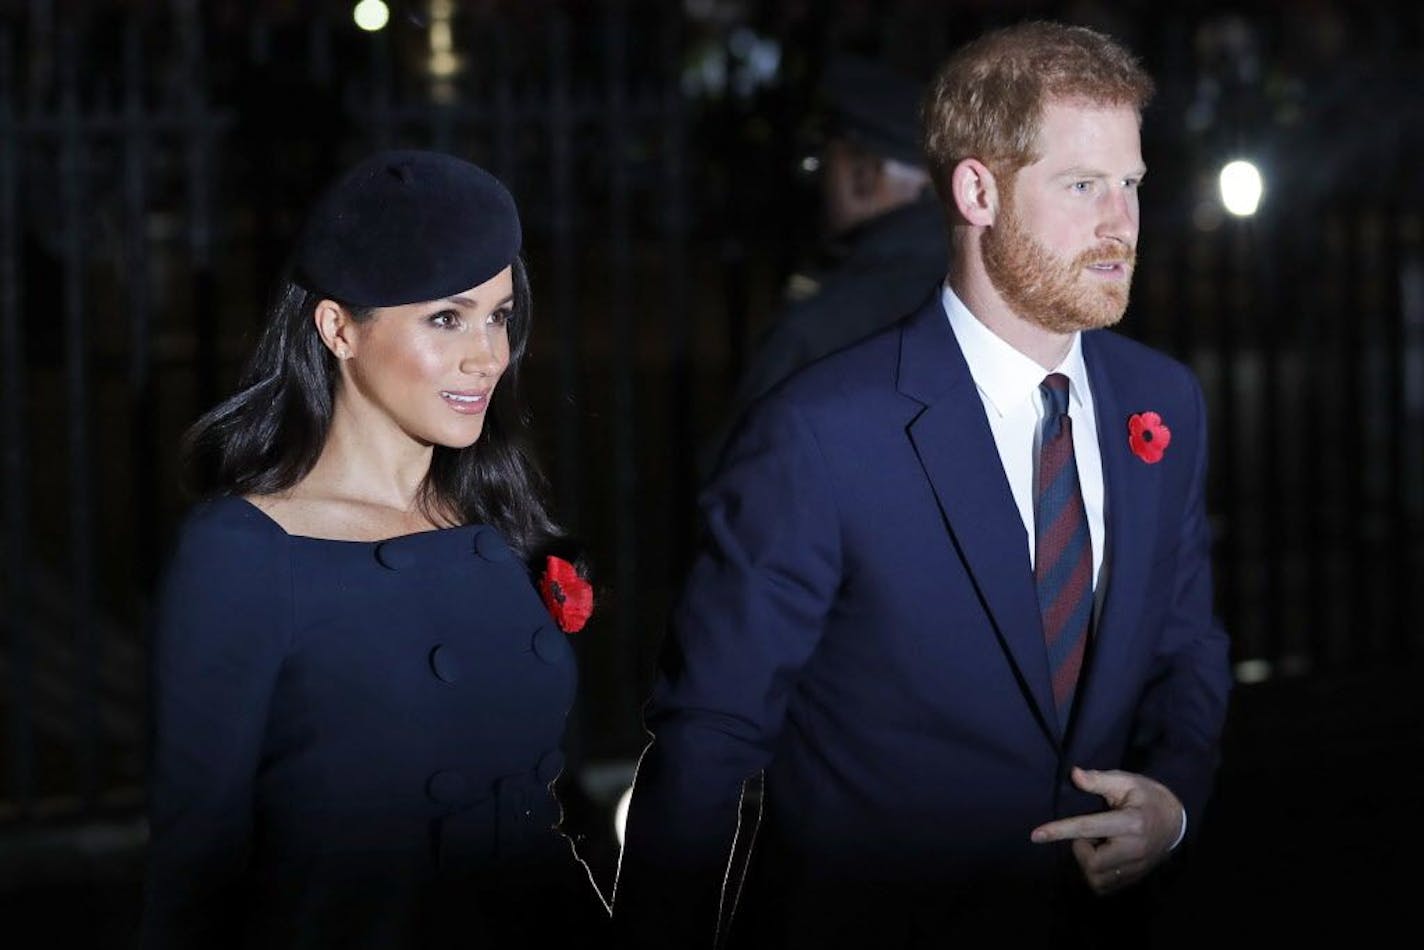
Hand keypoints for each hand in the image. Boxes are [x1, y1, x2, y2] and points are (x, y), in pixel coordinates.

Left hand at [1029, 766, 1182, 894]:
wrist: (1175, 821)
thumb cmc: (1146, 797)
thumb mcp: (1126, 781)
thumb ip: (1098, 780)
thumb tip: (1074, 774)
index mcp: (1130, 823)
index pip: (1088, 828)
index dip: (1059, 831)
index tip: (1036, 835)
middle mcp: (1135, 849)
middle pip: (1092, 863)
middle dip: (1080, 850)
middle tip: (1088, 836)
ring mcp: (1137, 867)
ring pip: (1097, 879)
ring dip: (1087, 863)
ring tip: (1097, 845)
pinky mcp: (1135, 878)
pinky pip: (1105, 887)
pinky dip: (1095, 874)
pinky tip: (1102, 857)